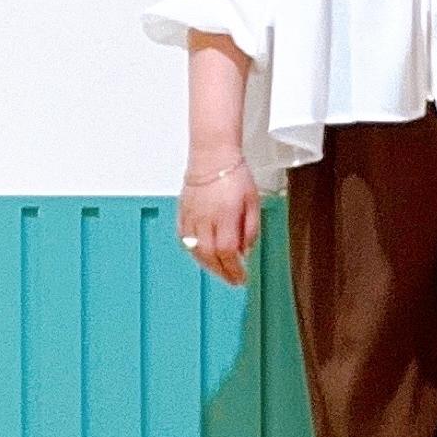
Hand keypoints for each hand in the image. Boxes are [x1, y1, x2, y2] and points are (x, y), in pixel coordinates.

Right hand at [177, 159, 260, 286]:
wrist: (212, 156)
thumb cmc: (234, 174)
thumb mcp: (253, 201)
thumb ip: (250, 228)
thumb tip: (245, 250)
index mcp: (225, 216)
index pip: (227, 252)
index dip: (234, 269)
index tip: (241, 278)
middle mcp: (205, 219)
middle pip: (210, 255)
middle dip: (222, 273)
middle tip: (231, 280)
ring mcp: (191, 217)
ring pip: (195, 250)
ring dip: (208, 266)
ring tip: (219, 272)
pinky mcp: (182, 213)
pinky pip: (184, 239)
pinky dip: (193, 252)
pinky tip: (201, 256)